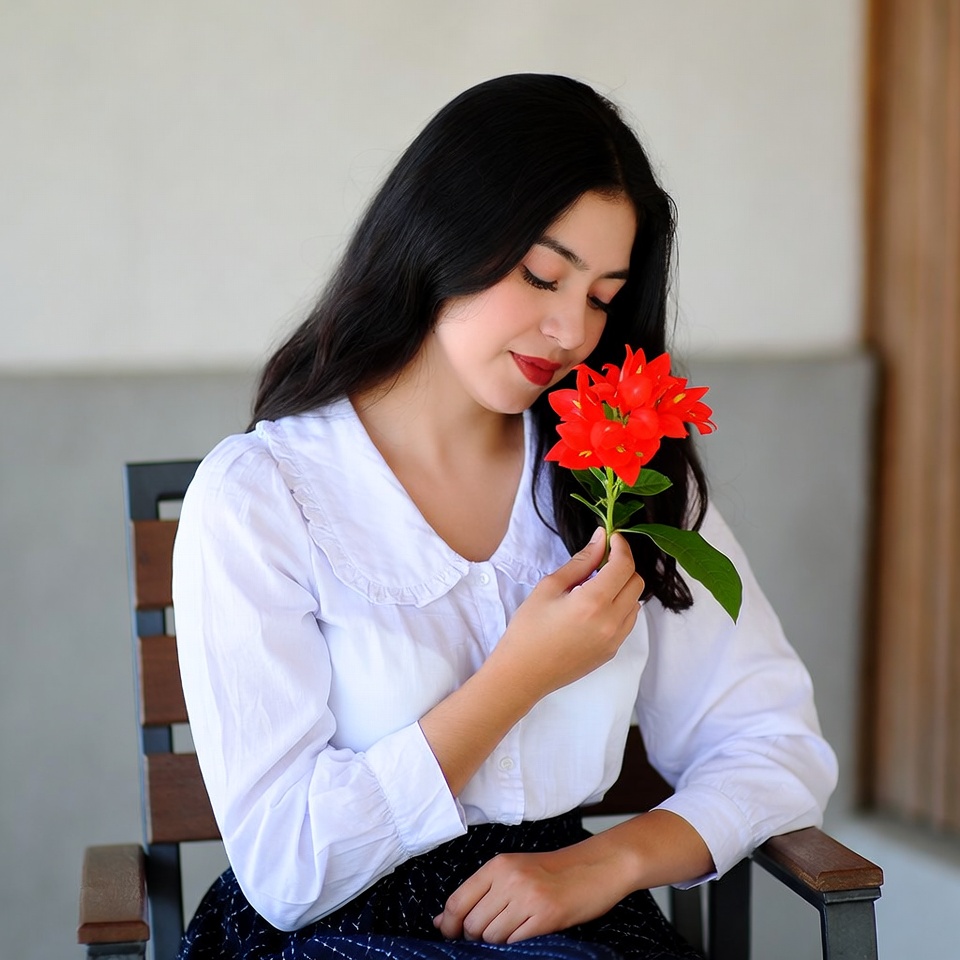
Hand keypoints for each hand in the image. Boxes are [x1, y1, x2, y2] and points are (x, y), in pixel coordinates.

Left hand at [433, 844, 628, 943]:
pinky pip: (515, 943)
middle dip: (475, 937)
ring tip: (513, 930)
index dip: (449, 926)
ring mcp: (528, 898)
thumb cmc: (552, 872)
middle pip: (472, 924)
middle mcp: (509, 879)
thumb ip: (478, 894)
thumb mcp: (513, 872)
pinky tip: (525, 934)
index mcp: (498, 865)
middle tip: (490, 934)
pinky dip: (515, 944)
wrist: (594, 867)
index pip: (457, 902)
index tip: (450, 935)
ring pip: (492, 937)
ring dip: (497, 942)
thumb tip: (441, 922)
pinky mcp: (546, 917)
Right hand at [491, 529, 643, 702]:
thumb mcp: (550, 587)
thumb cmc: (529, 629)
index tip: (612, 538)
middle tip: (600, 562)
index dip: (621, 546)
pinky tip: (594, 609)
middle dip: (623, 566)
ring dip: (622, 588)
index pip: (623, 565)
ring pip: (635, 603)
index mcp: (593, 602)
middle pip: (636, 582)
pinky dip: (619, 608)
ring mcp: (615, 640)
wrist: (522, 673)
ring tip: (594, 588)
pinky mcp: (612, 651)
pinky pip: (627, 622)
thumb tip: (601, 538)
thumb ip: (581, 561)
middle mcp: (611, 622)